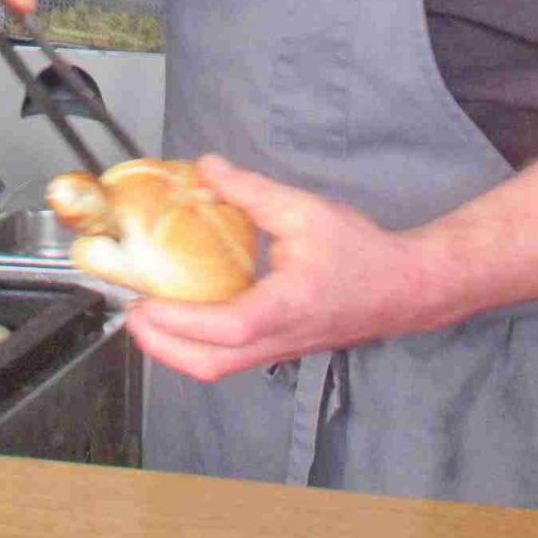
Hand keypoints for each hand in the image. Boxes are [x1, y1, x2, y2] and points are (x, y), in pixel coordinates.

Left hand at [125, 156, 443, 381]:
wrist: (405, 287)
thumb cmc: (361, 253)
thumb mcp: (305, 211)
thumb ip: (251, 191)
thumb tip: (206, 168)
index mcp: (285, 309)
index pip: (223, 327)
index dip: (177, 320)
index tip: (142, 301)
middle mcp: (278, 340)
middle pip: (209, 366)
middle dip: (161, 347)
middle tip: (132, 314)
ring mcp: (278, 351)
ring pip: (216, 368)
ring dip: (175, 350)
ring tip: (147, 317)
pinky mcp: (279, 349)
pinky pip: (229, 359)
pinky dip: (196, 345)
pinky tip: (183, 316)